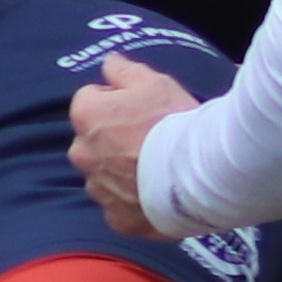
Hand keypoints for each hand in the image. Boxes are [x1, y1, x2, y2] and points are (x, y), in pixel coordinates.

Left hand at [66, 55, 198, 240]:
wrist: (199, 172)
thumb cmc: (174, 120)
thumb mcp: (153, 81)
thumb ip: (123, 69)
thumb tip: (108, 64)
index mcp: (86, 115)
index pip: (90, 98)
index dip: (116, 100)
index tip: (140, 107)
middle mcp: (82, 153)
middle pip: (93, 139)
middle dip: (112, 138)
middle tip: (149, 137)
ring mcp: (97, 188)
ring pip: (104, 173)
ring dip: (120, 169)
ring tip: (155, 166)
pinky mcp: (116, 217)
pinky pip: (118, 205)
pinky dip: (132, 200)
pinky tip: (155, 191)